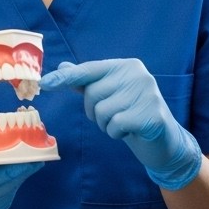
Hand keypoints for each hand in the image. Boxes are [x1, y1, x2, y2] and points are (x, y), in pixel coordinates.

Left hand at [39, 59, 201, 190]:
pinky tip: (131, 132)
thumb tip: (63, 66)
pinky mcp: (151, 115)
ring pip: (102, 111)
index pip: (88, 70)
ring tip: (124, 124)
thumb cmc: (132, 116)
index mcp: (126, 66)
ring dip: (106, 125)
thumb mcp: (109, 97)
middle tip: (113, 117)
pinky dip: (116, 133)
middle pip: (92, 93)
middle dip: (95, 112)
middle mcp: (138, 74)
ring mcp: (147, 93)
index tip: (45, 83)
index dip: (65, 77)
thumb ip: (87, 82)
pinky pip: (115, 125)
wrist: (164, 143)